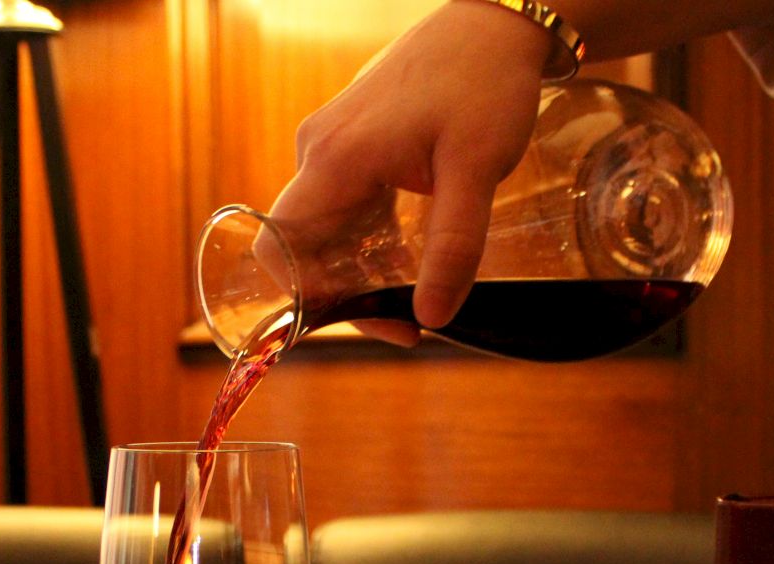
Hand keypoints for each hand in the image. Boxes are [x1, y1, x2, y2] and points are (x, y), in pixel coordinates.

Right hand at [270, 0, 549, 342]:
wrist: (493, 23)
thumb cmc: (485, 84)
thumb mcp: (477, 172)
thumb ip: (454, 248)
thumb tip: (431, 317)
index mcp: (335, 159)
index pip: (280, 249)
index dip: (309, 299)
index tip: (371, 320)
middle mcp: (319, 151)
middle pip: (303, 247)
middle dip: (346, 294)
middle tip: (407, 323)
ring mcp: (332, 144)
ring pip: (324, 230)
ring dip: (361, 269)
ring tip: (415, 291)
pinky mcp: (351, 141)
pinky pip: (343, 207)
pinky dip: (369, 239)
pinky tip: (412, 251)